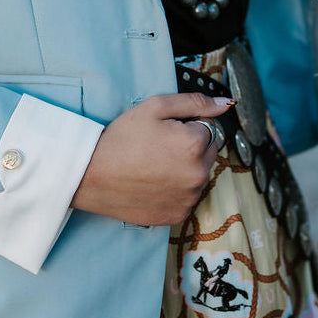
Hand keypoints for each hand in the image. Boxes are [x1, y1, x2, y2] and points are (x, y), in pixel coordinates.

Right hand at [70, 92, 231, 224]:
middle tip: (160, 146)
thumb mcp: (155, 107)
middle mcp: (197, 174)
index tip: (165, 130)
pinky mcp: (178, 215)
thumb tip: (225, 103)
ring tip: (155, 164)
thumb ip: (194, 102)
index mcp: (194, 144)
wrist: (92, 175)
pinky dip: (177, 189)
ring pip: (198, 175)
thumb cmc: (121, 139)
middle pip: (208, 151)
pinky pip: (188, 196)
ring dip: (186, 168)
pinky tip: (154, 182)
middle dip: (191, 146)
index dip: (187, 124)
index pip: (208, 126)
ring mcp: (189, 198)